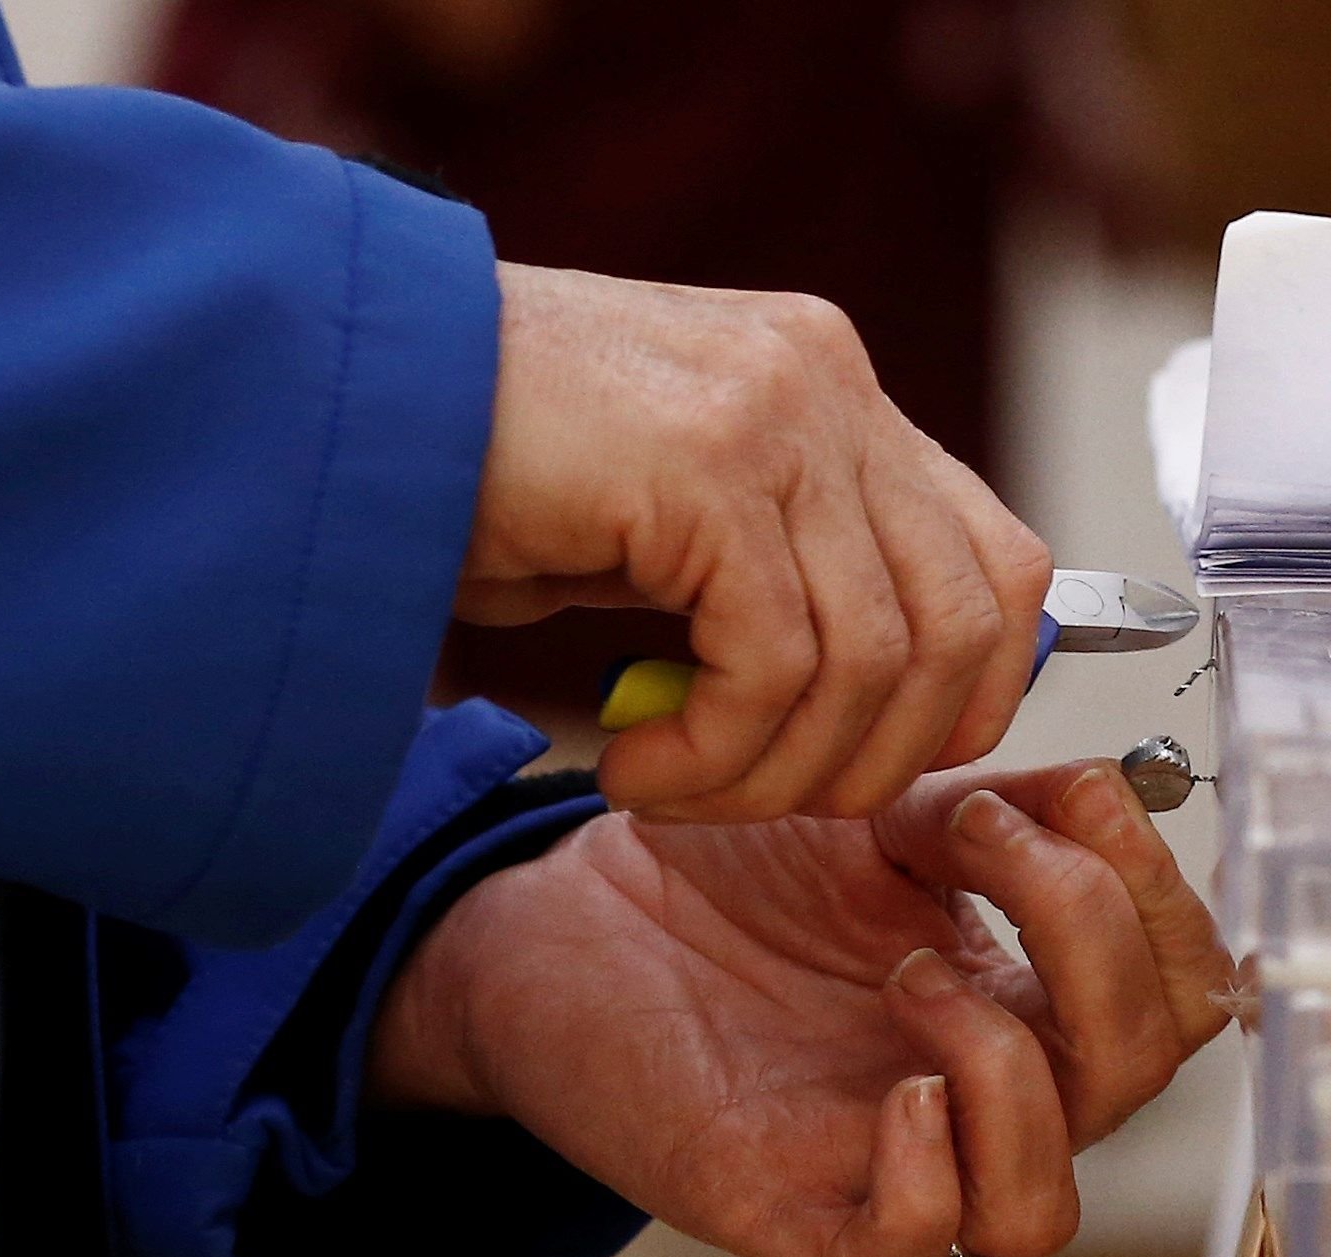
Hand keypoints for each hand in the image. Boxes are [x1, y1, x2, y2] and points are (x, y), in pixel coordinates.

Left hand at [369, 757, 1244, 1256]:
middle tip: (982, 847)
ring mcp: (892, 1168)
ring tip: (910, 975)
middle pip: (1141, 1081)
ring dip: (1013, 1074)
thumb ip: (1001, 809)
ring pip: (1042, 1208)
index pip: (1183, 992)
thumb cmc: (715, 879)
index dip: (1160, 896)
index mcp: (1027, 1004)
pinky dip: (926, 1180)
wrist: (558, 918)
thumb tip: (1103, 794)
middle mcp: (982, 1100)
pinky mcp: (792, 1217)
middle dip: (1096, 945)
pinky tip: (895, 1090)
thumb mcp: (878, 812)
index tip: (1065, 793)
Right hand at [463, 264, 1055, 821]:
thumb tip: (895, 711)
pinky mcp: (707, 462)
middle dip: (873, 762)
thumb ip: (790, 580)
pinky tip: (632, 767)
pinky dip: (714, 754)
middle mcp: (826, 381)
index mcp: (832, 387)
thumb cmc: (479, 477)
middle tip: (752, 801)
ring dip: (774, 773)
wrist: (330, 394)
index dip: (969, 700)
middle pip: (963, 626)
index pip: (1001, 565)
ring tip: (670, 790)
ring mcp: (776, 410)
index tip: (865, 770)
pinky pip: (776, 667)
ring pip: (873, 664)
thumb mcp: (675, 529)